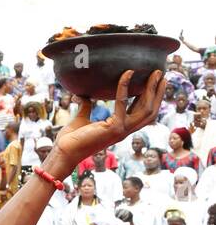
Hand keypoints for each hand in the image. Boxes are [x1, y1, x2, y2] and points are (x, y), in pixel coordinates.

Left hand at [47, 70, 166, 179]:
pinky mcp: (114, 128)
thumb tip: (84, 94)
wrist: (63, 152)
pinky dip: (125, 87)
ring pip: (146, 109)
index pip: (142, 113)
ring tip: (155, 73)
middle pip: (150, 111)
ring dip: (152, 90)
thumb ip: (87, 106)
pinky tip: (127, 73)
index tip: (154, 82)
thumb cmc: (72, 138)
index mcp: (120, 129)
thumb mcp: (83, 118)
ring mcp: (121, 131)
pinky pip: (122, 103)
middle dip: (158, 93)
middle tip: (161, 74)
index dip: (150, 98)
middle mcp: (124, 131)